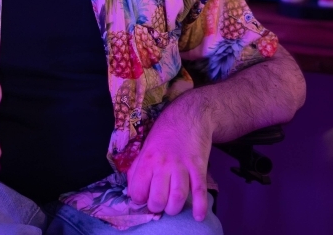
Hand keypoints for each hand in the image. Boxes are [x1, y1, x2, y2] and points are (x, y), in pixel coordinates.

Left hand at [126, 100, 212, 222]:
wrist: (190, 116)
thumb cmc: (165, 132)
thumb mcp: (145, 147)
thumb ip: (138, 168)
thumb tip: (133, 190)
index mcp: (146, 160)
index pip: (138, 191)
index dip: (140, 199)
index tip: (145, 198)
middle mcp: (163, 164)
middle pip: (158, 198)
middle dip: (157, 208)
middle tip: (159, 205)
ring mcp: (182, 166)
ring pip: (177, 197)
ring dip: (174, 208)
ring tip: (173, 207)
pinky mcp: (199, 167)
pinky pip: (200, 191)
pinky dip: (199, 206)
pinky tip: (198, 215)